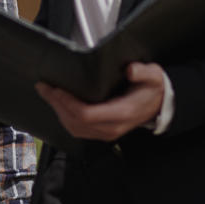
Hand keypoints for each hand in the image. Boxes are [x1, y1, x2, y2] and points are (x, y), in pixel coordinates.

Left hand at [35, 62, 165, 141]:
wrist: (160, 106)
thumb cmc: (153, 89)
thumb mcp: (153, 76)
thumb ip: (143, 72)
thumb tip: (131, 70)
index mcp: (122, 113)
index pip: (86, 114)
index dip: (68, 103)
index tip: (56, 89)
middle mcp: (112, 128)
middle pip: (75, 121)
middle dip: (57, 104)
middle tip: (44, 87)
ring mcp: (106, 133)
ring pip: (74, 128)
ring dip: (58, 111)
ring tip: (48, 94)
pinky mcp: (102, 133)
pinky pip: (78, 129)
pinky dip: (65, 117)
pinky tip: (59, 104)